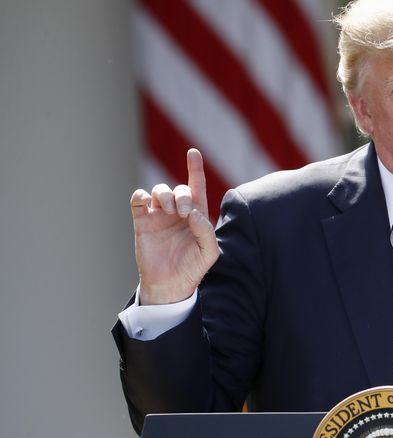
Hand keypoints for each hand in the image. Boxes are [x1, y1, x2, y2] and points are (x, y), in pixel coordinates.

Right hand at [130, 149, 220, 304]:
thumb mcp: (209, 252)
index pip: (196, 187)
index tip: (193, 152)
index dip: (195, 168)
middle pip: (178, 189)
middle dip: (181, 195)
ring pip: (158, 191)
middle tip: (182, 212)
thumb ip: (206, 231)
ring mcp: (158, 216)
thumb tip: (194, 213)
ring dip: (164, 194)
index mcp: (196, 215)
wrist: (169, 285)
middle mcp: (177, 212)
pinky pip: (138, 200)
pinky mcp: (142, 222)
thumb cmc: (193, 268)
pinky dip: (141, 196)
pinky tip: (146, 204)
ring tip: (168, 210)